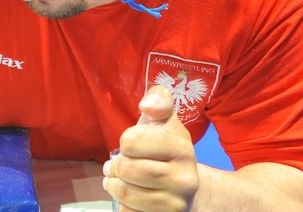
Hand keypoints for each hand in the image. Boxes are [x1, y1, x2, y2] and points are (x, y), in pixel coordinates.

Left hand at [103, 86, 198, 210]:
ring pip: (127, 194)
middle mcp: (185, 178)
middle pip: (128, 169)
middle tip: (115, 166)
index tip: (130, 145)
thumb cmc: (165, 149)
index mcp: (182, 146)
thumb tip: (147, 104)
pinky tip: (130, 198)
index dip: (125, 142)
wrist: (187, 188)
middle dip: (115, 167)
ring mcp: (177, 203)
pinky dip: (124, 206)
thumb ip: (159, 101)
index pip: (131, 142)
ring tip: (116, 180)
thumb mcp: (164, 121)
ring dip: (114, 186)